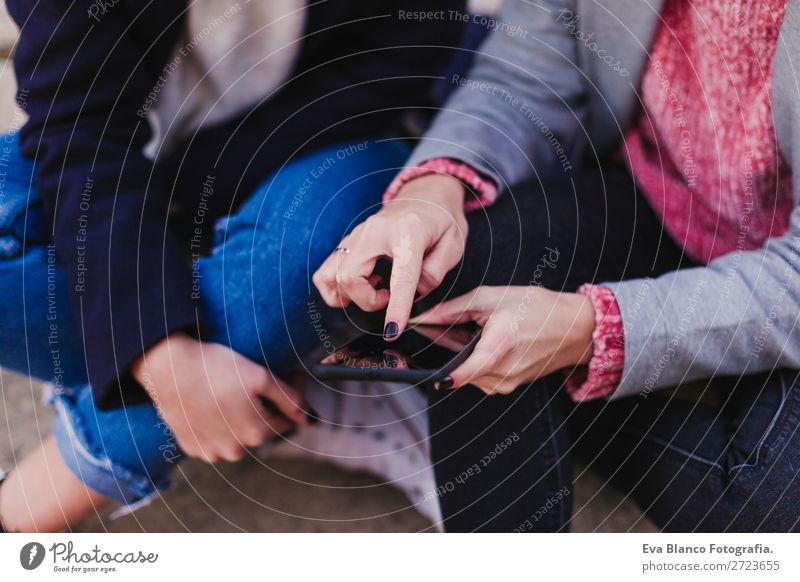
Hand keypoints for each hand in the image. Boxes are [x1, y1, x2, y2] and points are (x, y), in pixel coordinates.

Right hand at [132, 333, 311, 462]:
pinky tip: (210, 404)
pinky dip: (216, 424)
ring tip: (227, 392)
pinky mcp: (192, 447)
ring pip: (237, 436)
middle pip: (261, 429)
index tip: (283, 378)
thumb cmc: (217, 368)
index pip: (287, 420)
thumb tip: (312, 418)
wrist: (169, 369)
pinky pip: (214, 438)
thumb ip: (291, 400)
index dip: (288, 398)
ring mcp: (211, 452)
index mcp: (258, 434)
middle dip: (262, 409)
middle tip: (249, 383)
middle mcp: (236, 451)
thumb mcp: (262, 377)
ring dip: (238, 419)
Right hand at [313, 174, 466, 338]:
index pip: (400, 276)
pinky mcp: (350, 240)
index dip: (396, 307)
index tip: (393, 330)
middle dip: (367, 300)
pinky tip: (362, 284)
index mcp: (408, 231)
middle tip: (389, 298)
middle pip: (349, 276)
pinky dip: (337, 286)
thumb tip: (413, 296)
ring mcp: (358, 233)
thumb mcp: (453, 245)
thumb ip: (435, 273)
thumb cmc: (442, 219)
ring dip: (348, 295)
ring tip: (373, 291)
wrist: (427, 193)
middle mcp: (376, 230)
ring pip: (330, 274)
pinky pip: (328, 268)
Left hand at [411, 286, 595, 394]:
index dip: (440, 372)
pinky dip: (475, 359)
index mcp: (499, 349)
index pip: (462, 373)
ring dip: (462, 352)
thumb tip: (424, 318)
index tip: (422, 366)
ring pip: (467, 371)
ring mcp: (505, 384)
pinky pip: (480, 374)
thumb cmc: (537, 309)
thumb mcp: (492, 297)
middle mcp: (502, 374)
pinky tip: (485, 340)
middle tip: (444, 324)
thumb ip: (453, 310)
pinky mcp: (507, 386)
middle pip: (458, 367)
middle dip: (446, 346)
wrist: (574, 329)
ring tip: (476, 329)